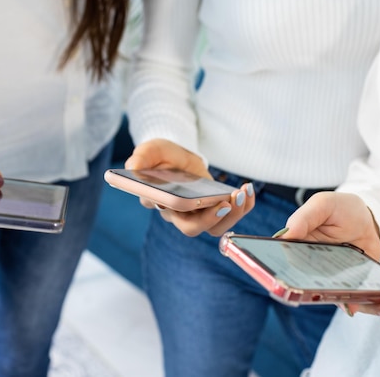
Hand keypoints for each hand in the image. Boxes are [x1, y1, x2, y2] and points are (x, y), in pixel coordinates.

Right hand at [125, 139, 254, 236]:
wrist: (175, 157)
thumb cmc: (160, 156)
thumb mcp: (150, 150)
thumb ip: (141, 157)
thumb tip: (132, 167)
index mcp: (159, 201)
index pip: (169, 213)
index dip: (182, 211)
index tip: (195, 201)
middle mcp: (178, 214)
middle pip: (193, 228)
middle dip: (212, 218)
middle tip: (226, 203)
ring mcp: (198, 214)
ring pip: (215, 228)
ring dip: (233, 214)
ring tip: (241, 193)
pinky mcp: (214, 208)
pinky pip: (230, 216)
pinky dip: (243, 206)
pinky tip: (247, 190)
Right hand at [283, 192, 379, 319]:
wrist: (364, 216)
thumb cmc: (338, 208)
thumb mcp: (322, 205)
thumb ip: (304, 218)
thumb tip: (286, 235)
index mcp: (297, 249)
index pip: (289, 269)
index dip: (292, 283)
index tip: (302, 291)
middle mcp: (312, 268)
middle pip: (315, 291)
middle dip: (331, 299)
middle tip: (347, 304)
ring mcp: (334, 279)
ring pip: (340, 299)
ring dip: (360, 306)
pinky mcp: (352, 283)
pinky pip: (359, 298)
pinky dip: (374, 305)